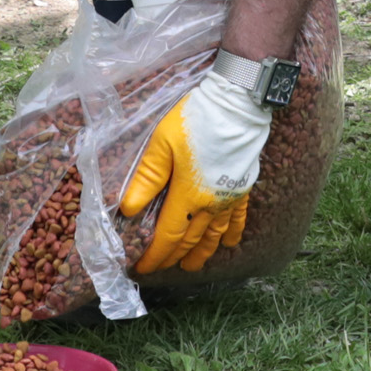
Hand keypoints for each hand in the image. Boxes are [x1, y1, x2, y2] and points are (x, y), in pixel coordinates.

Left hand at [119, 54, 273, 275]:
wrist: (238, 103)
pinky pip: (238, 218)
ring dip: (202, 253)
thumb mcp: (162, 143)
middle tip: (160, 268)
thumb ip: (147, 178)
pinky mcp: (243, 186)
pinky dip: (232, 234)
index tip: (143, 267)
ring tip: (191, 266)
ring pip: (214, 235)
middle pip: (190, 239)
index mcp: (189, 194)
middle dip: (173, 257)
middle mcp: (211, 203)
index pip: (169, 235)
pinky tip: (228, 242)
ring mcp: (230, 196)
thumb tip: (128, 209)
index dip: (155, 255)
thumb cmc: (196, 119)